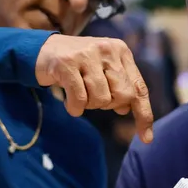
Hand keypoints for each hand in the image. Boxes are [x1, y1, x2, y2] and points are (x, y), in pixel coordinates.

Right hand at [35, 35, 153, 142]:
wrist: (41, 50)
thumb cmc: (77, 66)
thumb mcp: (102, 72)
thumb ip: (117, 87)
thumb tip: (126, 109)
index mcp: (121, 51)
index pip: (139, 88)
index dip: (144, 115)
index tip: (146, 138)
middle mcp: (107, 49)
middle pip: (123, 96)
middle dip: (109, 105)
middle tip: (93, 98)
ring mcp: (87, 54)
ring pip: (101, 99)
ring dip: (89, 105)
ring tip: (79, 94)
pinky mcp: (67, 63)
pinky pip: (80, 99)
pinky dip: (75, 108)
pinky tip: (69, 102)